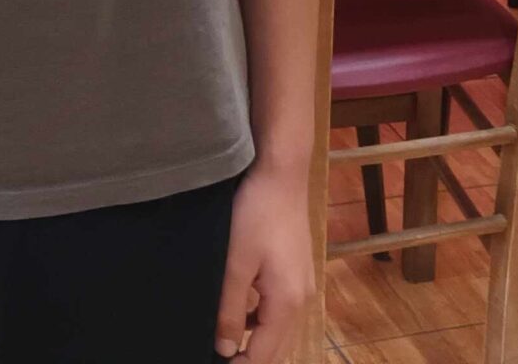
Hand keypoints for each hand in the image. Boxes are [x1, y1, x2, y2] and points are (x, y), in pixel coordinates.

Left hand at [215, 162, 314, 358]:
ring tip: (220, 338)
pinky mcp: (295, 268)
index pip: (265, 355)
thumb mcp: (235, 264)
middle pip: (276, 346)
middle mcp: (301, 297)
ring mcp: (301, 282)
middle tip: (215, 355)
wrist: (280, 172)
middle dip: (248, 357)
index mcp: (288, 302)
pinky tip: (236, 308)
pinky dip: (259, 317)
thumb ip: (230, 310)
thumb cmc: (255, 214)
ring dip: (253, 338)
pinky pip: (278, 306)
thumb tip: (225, 350)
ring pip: (277, 327)